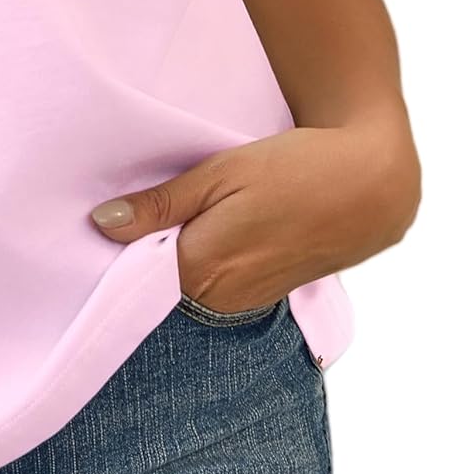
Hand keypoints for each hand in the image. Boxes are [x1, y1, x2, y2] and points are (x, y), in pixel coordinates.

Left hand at [89, 118, 420, 311]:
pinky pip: (215, 282)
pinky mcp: (262, 297)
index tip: (117, 212)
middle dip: (149, 244)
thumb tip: (102, 223)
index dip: (123, 238)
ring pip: (186, 279)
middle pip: (157, 275)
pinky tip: (221, 226)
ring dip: (182, 249)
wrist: (370, 186)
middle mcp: (218, 300)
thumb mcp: (220, 173)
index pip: (133, 269)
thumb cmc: (294, 170)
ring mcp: (242, 304)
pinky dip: (209, 258)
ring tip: (200, 209)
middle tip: (159, 200)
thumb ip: (160, 204)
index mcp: (200, 269)